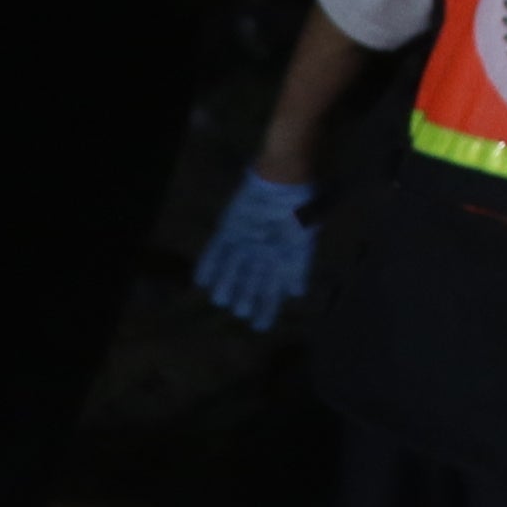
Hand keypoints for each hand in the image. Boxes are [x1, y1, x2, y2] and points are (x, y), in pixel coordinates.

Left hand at [196, 170, 317, 331]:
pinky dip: (209, 264)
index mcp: (281, 259)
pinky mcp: (229, 230)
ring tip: (220, 300)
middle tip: (239, 310)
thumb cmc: (301, 209)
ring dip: (226, 284)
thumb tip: (296, 293)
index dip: (266, 308)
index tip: (259, 326)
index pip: (272, 290)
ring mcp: (243, 243)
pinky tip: (201, 281)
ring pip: (232, 270)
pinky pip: (215, 250)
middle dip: (245, 297)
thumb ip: (298, 266)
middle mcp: (260, 254)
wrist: (285, 180)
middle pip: (250, 282)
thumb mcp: (305, 239)